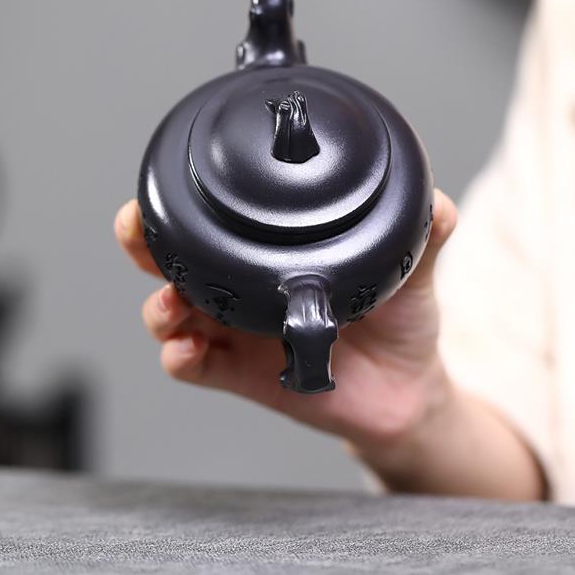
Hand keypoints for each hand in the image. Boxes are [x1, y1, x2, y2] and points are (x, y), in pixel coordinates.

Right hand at [114, 189, 457, 462]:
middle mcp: (243, 289)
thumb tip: (437, 203)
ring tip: (170, 303)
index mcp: (272, 255)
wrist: (408, 391)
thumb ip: (420, 237)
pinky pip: (196, 367)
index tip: (163, 183)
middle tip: (137, 230)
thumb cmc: (400, 322)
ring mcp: (236, 332)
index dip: (179, 201)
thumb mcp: (409, 271)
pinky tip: (185, 350)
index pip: (214, 221)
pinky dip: (182, 357)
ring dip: (159, 304)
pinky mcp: (241, 375)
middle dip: (143, 243)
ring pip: (172, 313)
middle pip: (171, 259)